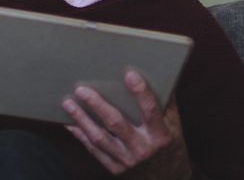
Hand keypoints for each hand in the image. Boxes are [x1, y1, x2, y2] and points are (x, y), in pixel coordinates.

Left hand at [63, 71, 192, 179]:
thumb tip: (159, 73)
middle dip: (97, 105)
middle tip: (82, 90)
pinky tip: (70, 123)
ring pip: (100, 138)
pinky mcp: (115, 168)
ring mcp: (127, 160)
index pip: (150, 111)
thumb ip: (165, 102)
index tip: (130, 74)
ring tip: (68, 103)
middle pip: (116, 124)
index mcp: (160, 135)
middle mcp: (143, 148)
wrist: (167, 177)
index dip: (141, 93)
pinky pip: (94, 150)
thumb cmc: (169, 144)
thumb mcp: (174, 124)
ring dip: (82, 120)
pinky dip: (81, 136)